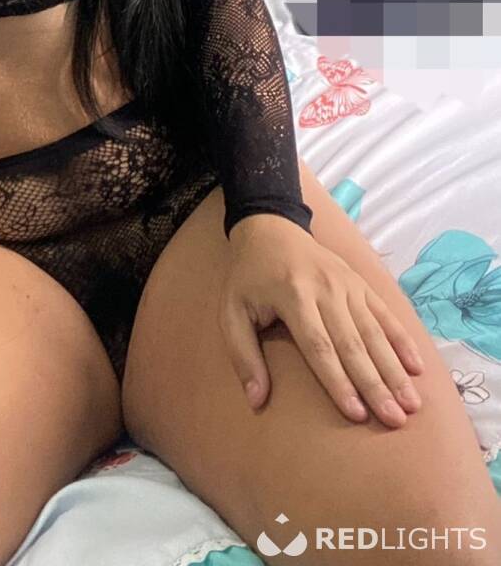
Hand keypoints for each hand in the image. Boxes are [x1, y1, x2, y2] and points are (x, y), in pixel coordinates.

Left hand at [219, 214, 425, 427]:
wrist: (270, 228)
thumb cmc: (248, 277)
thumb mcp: (231, 311)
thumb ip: (243, 355)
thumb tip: (256, 400)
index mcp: (293, 297)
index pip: (319, 347)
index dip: (338, 382)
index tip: (356, 414)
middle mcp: (325, 289)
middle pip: (353, 344)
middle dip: (375, 384)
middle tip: (395, 420)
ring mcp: (347, 284)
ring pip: (375, 332)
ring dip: (395, 369)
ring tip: (411, 404)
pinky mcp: (360, 282)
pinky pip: (385, 313)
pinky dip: (402, 340)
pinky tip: (417, 366)